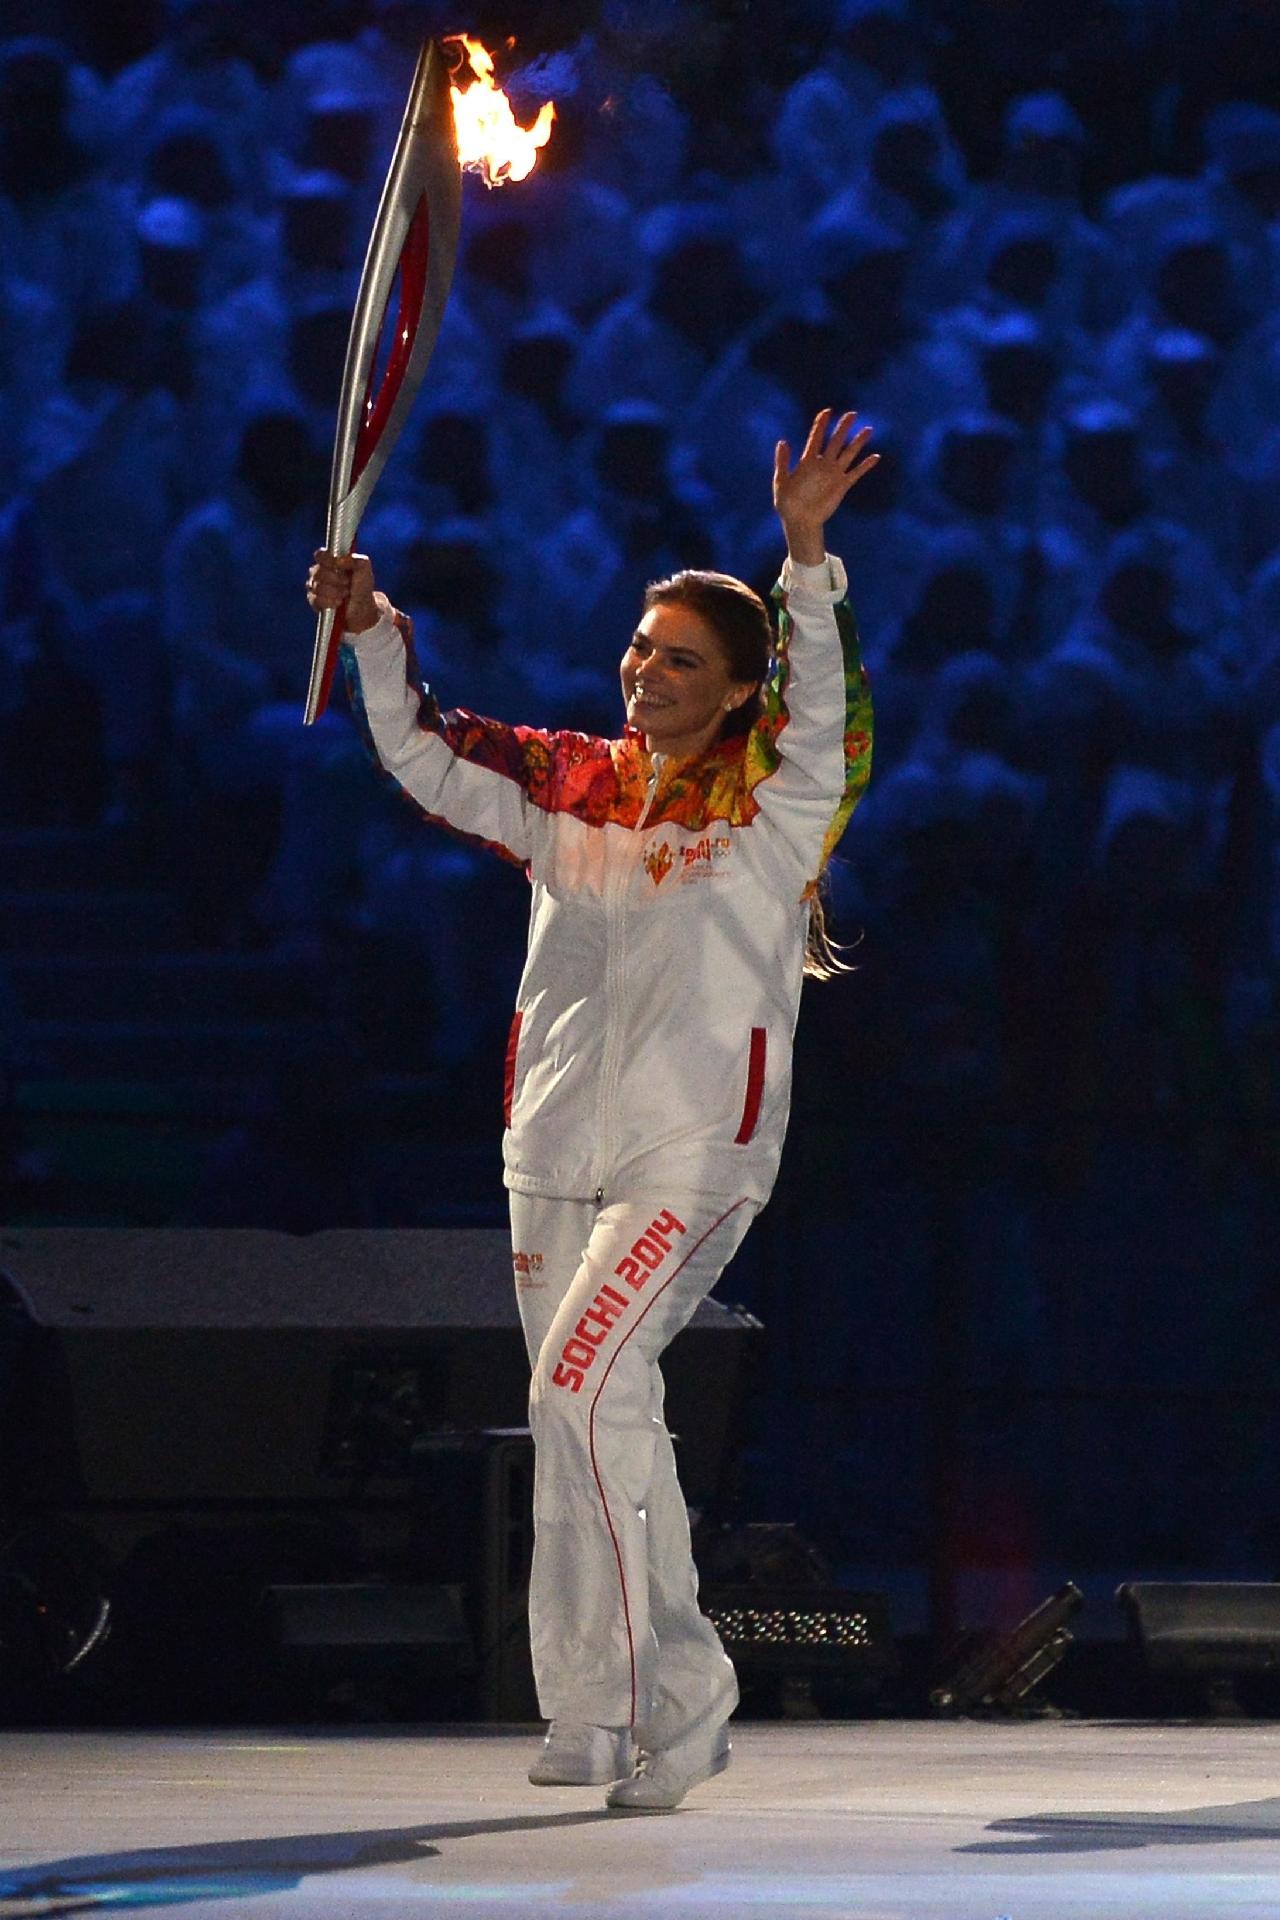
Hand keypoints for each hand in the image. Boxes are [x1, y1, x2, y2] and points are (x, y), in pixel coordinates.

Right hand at [305, 549, 381, 632]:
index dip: (328, 561)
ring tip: (345, 594)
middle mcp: (319, 572)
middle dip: (335, 579)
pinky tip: (338, 603)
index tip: (339, 567)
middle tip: (347, 583)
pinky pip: (316, 600)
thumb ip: (355, 560)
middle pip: (317, 572)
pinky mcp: (313, 601)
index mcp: (329, 561)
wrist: (362, 609)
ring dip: (334, 591)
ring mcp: (314, 587)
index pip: (320, 555)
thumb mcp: (364, 569)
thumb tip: (339, 560)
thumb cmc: (362, 587)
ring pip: (317, 586)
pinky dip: (329, 602)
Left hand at [773, 410, 878, 565]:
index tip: (827, 411)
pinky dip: (865, 465)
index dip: (821, 424)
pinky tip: (875, 457)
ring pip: (848, 454)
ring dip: (858, 442)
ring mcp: (834, 474)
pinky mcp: (842, 486)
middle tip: (852, 414)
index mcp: (808, 461)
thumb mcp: (781, 481)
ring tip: (868, 429)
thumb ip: (782, 462)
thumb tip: (783, 441)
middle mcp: (823, 464)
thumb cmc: (787, 504)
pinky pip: (856, 473)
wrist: (800, 522)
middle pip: (836, 441)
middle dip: (843, 427)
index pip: (816, 437)